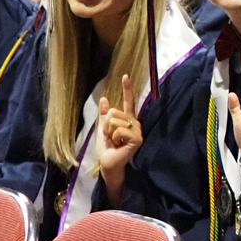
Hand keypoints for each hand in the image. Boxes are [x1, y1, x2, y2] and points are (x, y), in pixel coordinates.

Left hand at [98, 75, 142, 206]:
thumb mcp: (102, 130)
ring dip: (109, 132)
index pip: (128, 102)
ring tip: (114, 142)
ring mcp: (138, 130)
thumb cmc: (107, 149)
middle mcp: (135, 123)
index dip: (127, 89)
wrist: (108, 165)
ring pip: (115, 120)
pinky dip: (114, 138)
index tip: (125, 76)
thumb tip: (105, 98)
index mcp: (127, 120)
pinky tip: (119, 145)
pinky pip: (119, 130)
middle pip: (114, 111)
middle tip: (111, 138)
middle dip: (107, 125)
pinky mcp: (137, 138)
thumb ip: (104, 115)